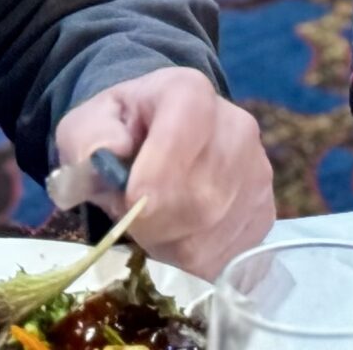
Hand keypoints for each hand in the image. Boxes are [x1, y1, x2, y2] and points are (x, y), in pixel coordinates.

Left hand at [55, 66, 273, 279]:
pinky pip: (229, 253)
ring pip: (213, 229)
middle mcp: (237, 127)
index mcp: (188, 92)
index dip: (159, 171)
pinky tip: (178, 236)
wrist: (158, 137)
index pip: (186, 129)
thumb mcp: (87, 124)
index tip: (130, 200)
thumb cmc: (121, 132)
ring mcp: (257, 171)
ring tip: (153, 223)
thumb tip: (106, 153)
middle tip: (130, 217)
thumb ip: (87, 136)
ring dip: (170, 242)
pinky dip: (194, 259)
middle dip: (155, 220)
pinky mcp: (265, 210)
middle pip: (201, 194)